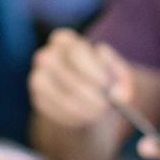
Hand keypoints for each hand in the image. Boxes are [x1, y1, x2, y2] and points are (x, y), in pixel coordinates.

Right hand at [29, 30, 143, 138]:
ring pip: (48, 87)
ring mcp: (38, 76)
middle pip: (57, 66)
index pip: (74, 48)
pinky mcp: (38, 98)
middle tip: (103, 105)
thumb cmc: (105, 81)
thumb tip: (120, 93)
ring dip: (74, 104)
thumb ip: (121, 80)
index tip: (106, 84)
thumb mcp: (118, 76)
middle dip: (81, 88)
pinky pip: (46, 106)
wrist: (89, 100)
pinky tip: (84, 119)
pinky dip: (67, 115)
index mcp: (66, 41)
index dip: (90, 67)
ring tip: (96, 113)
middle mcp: (47, 55)